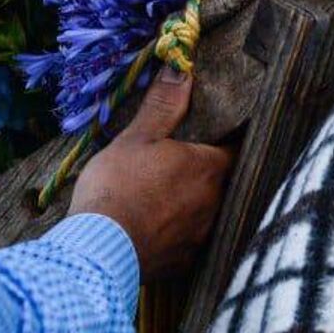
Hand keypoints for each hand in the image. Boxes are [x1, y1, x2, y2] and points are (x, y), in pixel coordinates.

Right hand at [70, 67, 232, 279]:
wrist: (96, 250)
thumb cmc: (118, 186)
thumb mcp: (137, 137)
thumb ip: (164, 105)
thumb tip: (182, 70)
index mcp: (211, 168)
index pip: (237, 148)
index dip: (228, 140)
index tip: (217, 135)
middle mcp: (217, 203)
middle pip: (225, 180)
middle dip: (209, 172)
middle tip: (185, 164)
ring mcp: (203, 236)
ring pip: (209, 212)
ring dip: (194, 203)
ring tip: (169, 195)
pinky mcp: (185, 262)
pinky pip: (190, 241)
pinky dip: (178, 232)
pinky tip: (158, 226)